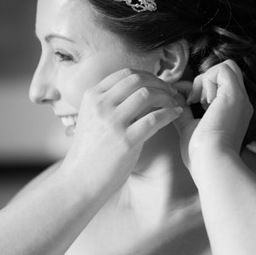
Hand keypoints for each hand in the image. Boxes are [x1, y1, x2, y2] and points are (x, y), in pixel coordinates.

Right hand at [59, 68, 182, 198]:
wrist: (80, 180)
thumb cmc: (89, 152)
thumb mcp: (92, 118)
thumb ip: (109, 103)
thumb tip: (140, 92)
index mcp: (92, 97)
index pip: (125, 74)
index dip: (147, 76)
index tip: (159, 83)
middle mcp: (101, 105)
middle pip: (138, 81)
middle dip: (159, 83)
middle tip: (171, 92)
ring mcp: (112, 122)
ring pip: (147, 95)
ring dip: (167, 97)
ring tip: (174, 103)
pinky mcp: (126, 140)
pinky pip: (154, 119)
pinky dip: (170, 113)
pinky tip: (176, 114)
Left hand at [173, 60, 252, 173]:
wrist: (211, 163)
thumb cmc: (200, 155)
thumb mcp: (188, 127)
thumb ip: (183, 110)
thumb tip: (174, 95)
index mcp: (232, 111)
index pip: (221, 84)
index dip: (201, 87)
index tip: (187, 102)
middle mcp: (240, 103)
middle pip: (228, 72)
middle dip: (206, 80)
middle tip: (194, 100)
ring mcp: (240, 98)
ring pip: (226, 68)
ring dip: (206, 80)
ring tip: (198, 102)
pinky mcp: (235, 95)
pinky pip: (223, 70)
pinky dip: (207, 80)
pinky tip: (202, 101)